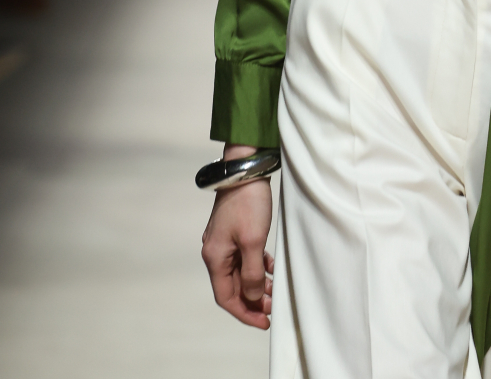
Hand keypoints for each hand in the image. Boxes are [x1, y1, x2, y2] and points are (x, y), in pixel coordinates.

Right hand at [201, 145, 274, 327]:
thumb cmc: (248, 203)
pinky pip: (244, 257)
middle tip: (273, 309)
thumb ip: (252, 273)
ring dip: (256, 284)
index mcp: (215, 257)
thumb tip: (253, 297)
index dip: (244, 312)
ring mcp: (224, 241)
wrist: (246, 169)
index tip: (264, 322)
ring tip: (275, 292)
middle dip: (253, 300)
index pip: (226, 297)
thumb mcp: (253, 241)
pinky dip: (257, 266)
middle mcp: (216, 251)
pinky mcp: (234, 231)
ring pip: (240, 272)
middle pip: (233, 286)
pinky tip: (271, 267)